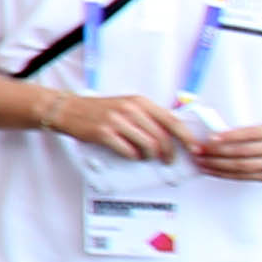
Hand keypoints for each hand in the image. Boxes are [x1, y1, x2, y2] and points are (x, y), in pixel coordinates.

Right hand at [45, 89, 196, 163]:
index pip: (171, 120)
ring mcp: (117, 121)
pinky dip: (133, 157)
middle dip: (168, 152)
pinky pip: (128, 151)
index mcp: (139, 102)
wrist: (69, 109)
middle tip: (168, 160)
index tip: (193, 147)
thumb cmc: (99, 110)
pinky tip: (131, 155)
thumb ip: (147, 116)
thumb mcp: (126, 105)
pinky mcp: (104, 133)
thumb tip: (170, 133)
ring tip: (147, 157)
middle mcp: (130, 109)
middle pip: (161, 136)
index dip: (185, 136)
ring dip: (150, 156)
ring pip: (147, 145)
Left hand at [187, 117, 261, 183]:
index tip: (210, 138)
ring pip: (244, 167)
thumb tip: (215, 136)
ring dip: (218, 166)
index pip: (250, 133)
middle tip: (198, 151)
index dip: (229, 136)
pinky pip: (247, 177)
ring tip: (201, 162)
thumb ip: (248, 133)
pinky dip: (227, 174)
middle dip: (217, 152)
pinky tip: (213, 171)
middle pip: (244, 152)